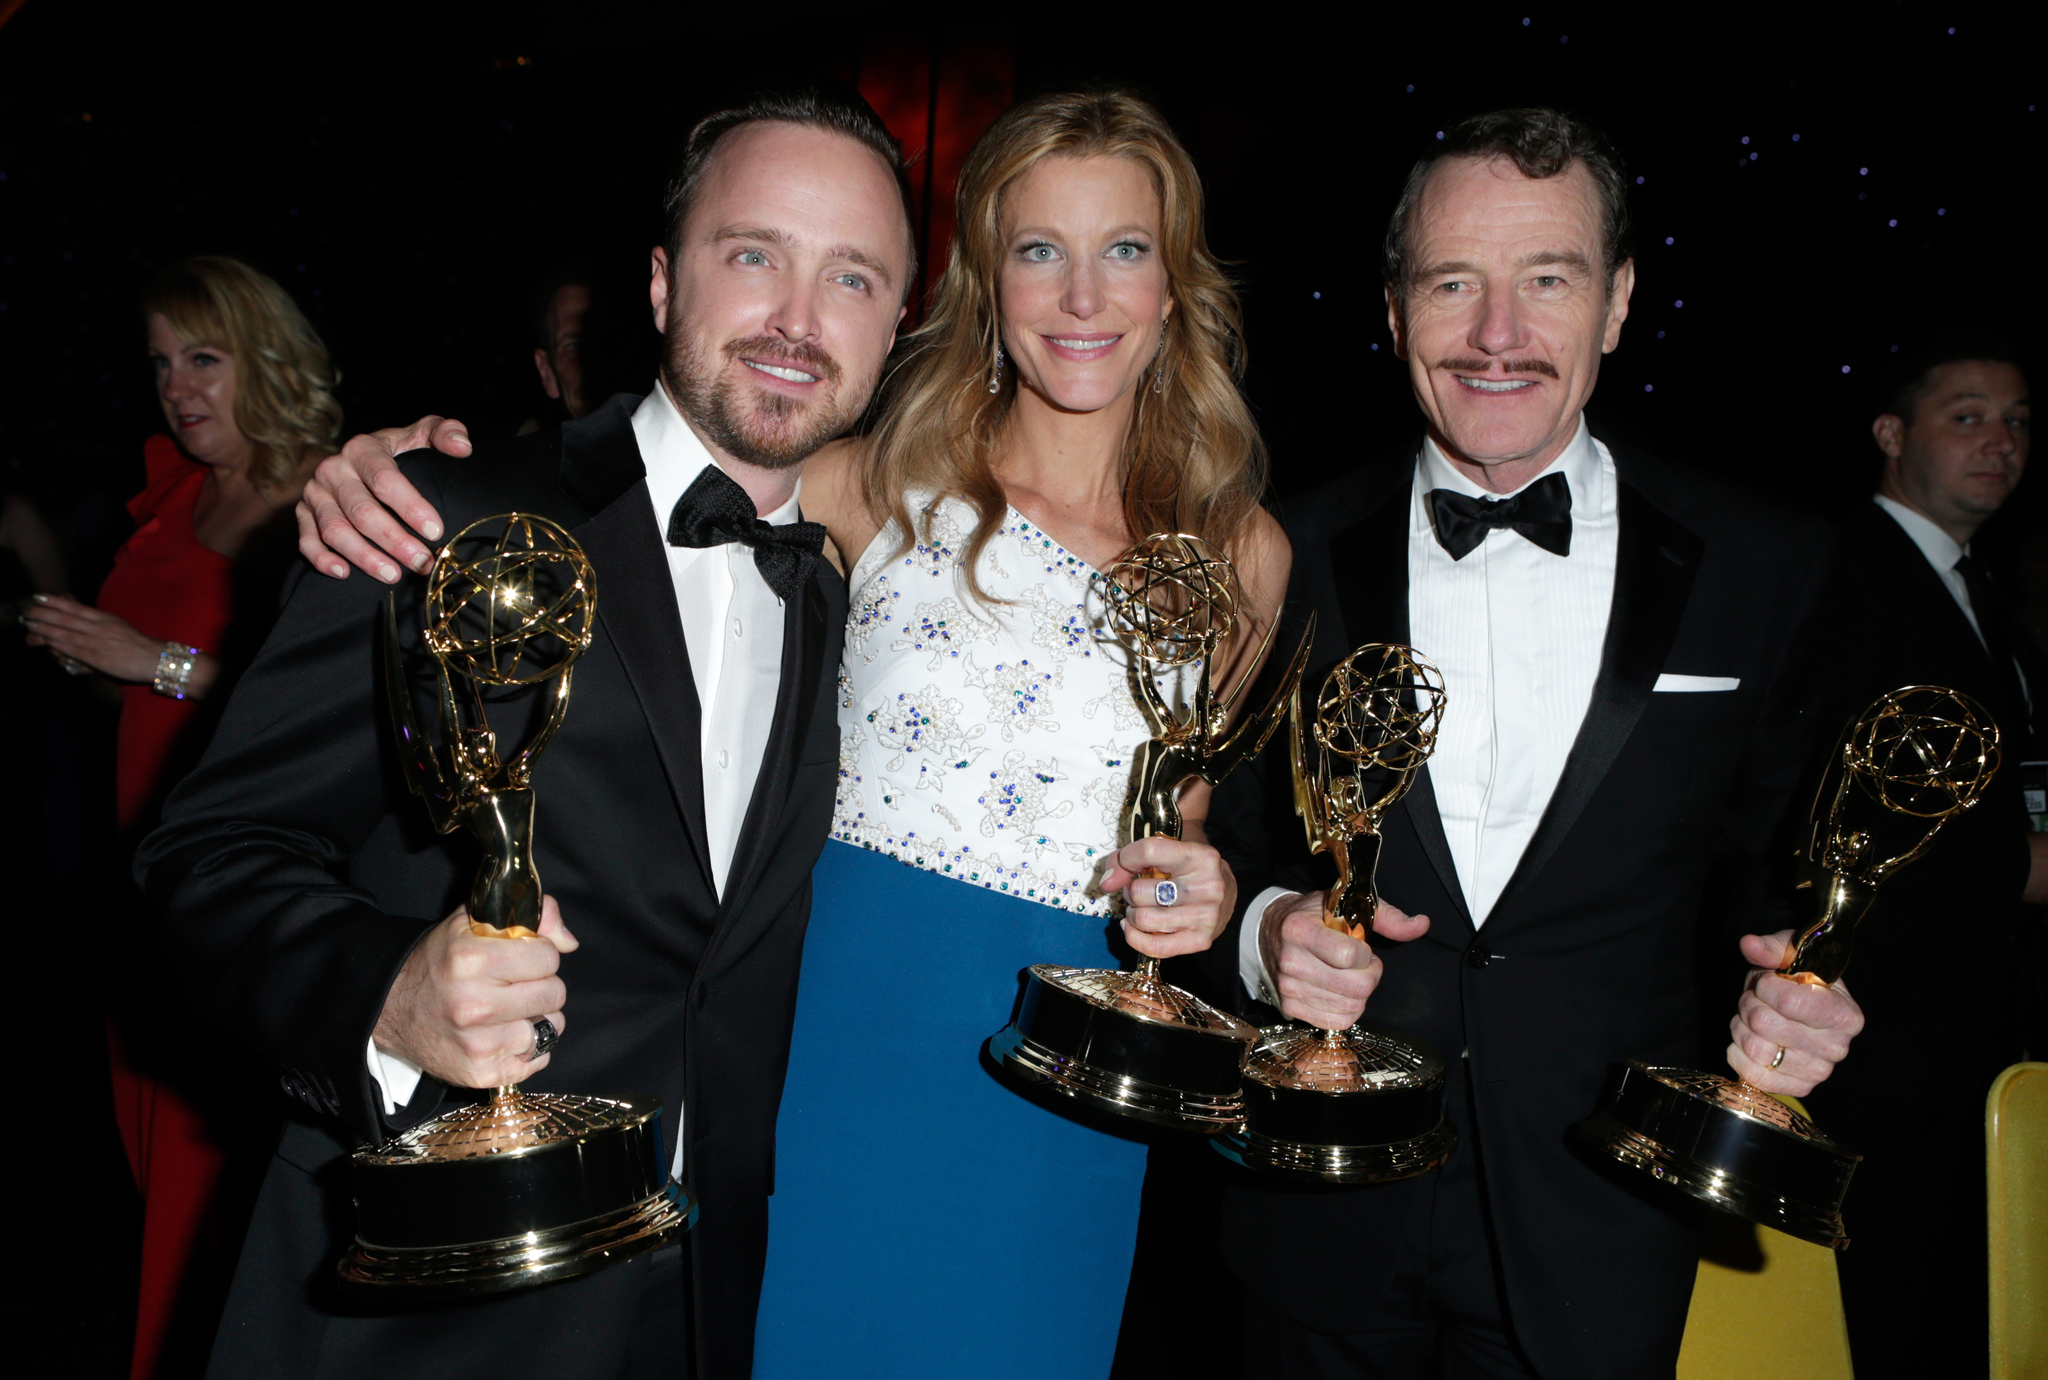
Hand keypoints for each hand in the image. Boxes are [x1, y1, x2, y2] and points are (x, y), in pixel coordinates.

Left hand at [20, 593, 173, 682]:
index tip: (40, 597)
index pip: (76, 608)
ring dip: (46, 629)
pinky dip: (58, 645)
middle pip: (67, 619)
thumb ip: (101, 623)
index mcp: (106, 618)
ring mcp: (97, 642)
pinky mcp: (96, 657)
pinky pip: (73, 649)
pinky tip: (46, 642)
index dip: (56, 602)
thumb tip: (85, 621)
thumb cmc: (139, 645)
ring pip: (66, 633)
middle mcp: (99, 627)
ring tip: (30, 625)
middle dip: (45, 614)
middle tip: (28, 610)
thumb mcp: (120, 627)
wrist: (155, 659)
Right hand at [296, 415, 465, 581]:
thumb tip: (462, 447)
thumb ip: (445, 432)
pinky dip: (322, 559)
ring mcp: (315, 493)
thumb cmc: (398, 453)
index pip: (385, 479)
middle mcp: (333, 469)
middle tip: (422, 562)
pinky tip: (344, 573)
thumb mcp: (421, 435)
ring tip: (393, 575)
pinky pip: (307, 540)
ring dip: (364, 556)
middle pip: (362, 511)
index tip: (435, 531)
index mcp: (362, 449)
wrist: (357, 461)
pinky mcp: (303, 514)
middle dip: (394, 541)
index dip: (410, 507)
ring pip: (335, 530)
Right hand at [372, 895, 579, 1088]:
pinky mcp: (482, 1074)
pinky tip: (504, 1034)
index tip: (522, 956)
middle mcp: (474, 1005)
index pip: (548, 957)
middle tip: (515, 984)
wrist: (392, 1009)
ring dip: (537, 1018)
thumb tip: (569, 942)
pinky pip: (540, 1057)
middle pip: (554, 993)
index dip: (539, 953)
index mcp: (471, 960)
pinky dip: (529, 1047)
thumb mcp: (474, 922)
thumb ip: (530, 916)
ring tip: (509, 1010)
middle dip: (541, 985)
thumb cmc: (441, 962)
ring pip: (551, 1027)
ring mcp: (478, 1044)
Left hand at [1103, 836, 1236, 959]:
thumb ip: (1128, 860)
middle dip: (1130, 891)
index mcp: (1200, 856)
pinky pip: (1154, 947)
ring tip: (1140, 907)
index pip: (1150, 851)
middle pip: (1141, 891)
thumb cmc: (1188, 869)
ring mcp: (1206, 916)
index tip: (1126, 863)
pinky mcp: (1201, 940)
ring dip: (1132, 914)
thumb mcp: (1164, 852)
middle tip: (1139, 890)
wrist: (1224, 890)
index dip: (1127, 858)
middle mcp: (1207, 886)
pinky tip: (1133, 927)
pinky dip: (1135, 938)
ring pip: (1144, 919)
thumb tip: (1108, 884)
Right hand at [1258, 890, 1429, 1029]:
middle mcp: (1291, 960)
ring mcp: (1289, 987)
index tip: (1361, 946)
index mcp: (1300, 929)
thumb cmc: (1315, 918)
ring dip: (1359, 993)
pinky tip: (1340, 991)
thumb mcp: (1347, 906)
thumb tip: (1420, 925)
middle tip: (1361, 964)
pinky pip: (1337, 1021)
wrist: (1272, 933)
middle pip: (1356, 987)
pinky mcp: (1291, 1007)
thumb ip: (1387, 917)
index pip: (1348, 956)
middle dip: (1370, 975)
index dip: (1365, 955)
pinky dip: (1348, 1009)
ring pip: (1350, 1007)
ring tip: (1348, 975)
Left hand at [1726, 929, 1864, 1096]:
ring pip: (1753, 1048)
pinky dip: (1738, 1053)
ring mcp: (1818, 1072)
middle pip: (1764, 1024)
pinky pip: (1751, 1075)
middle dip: (1749, 1003)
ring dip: (1741, 1026)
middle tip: (1756, 999)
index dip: (1766, 986)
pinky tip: (1749, 1039)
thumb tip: (1749, 944)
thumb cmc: (1798, 978)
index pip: (1790, 1003)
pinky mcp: (1797, 1088)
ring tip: (1754, 1017)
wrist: (1800, 1007)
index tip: (1769, 981)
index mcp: (1845, 1014)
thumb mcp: (1790, 953)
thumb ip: (1771, 947)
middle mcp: (1837, 1048)